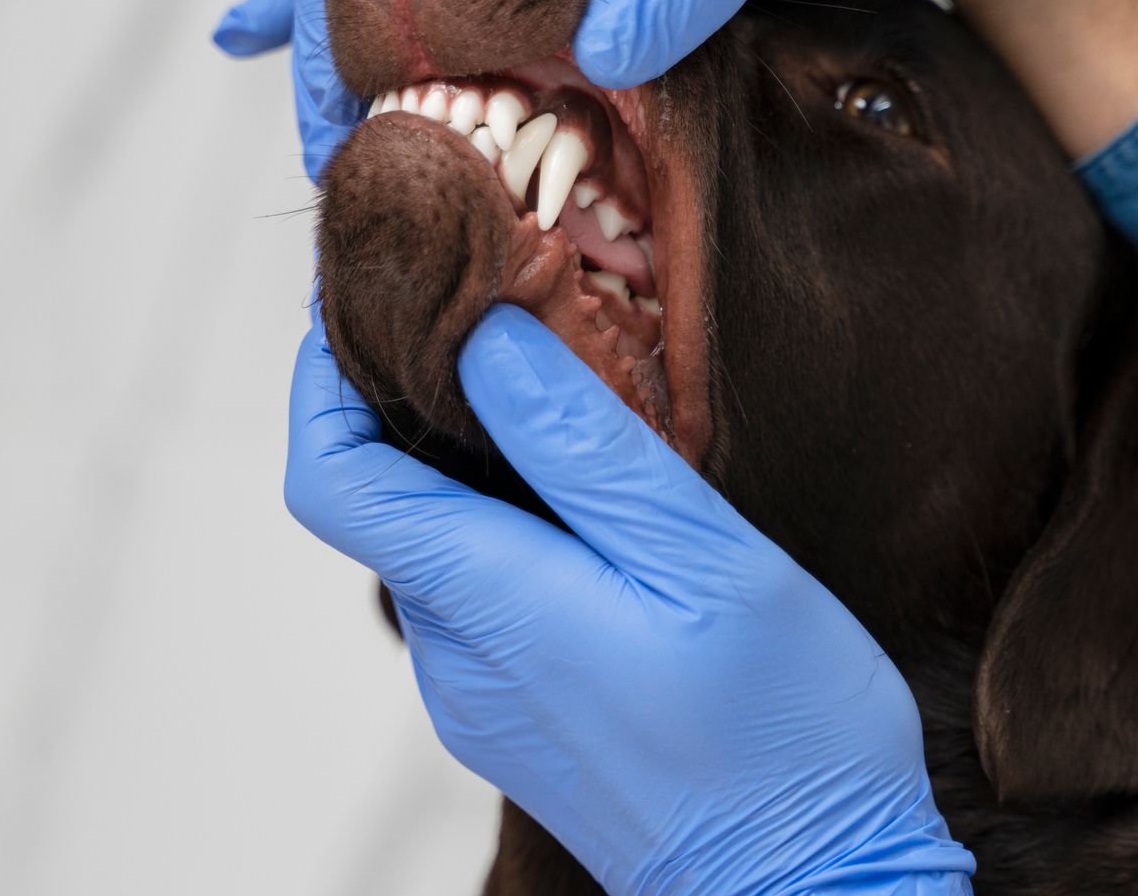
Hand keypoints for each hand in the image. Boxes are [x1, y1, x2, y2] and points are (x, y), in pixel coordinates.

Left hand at [285, 304, 974, 894]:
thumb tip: (483, 337)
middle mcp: (454, 655)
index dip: (323, 378)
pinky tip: (592, 511)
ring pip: (434, 546)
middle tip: (495, 316)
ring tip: (562, 402)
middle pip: (378, 502)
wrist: (813, 888)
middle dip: (412, 403)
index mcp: (487, 602)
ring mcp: (478, 696)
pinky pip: (478, 597)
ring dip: (469, 468)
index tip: (374, 301)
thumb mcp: (702, 557)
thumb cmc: (781, 732)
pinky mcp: (515, 718)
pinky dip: (504, 530)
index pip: (331, 476)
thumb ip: (583, 446)